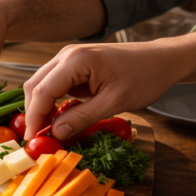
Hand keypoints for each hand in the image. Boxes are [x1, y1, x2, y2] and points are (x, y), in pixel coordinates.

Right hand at [23, 40, 195, 139]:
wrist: (162, 60)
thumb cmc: (144, 77)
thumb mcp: (114, 102)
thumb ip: (82, 117)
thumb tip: (56, 134)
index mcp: (76, 60)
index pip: (42, 91)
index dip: (34, 118)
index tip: (33, 140)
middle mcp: (67, 54)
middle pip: (35, 86)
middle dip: (34, 113)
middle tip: (39, 139)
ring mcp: (69, 57)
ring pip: (41, 84)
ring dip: (42, 108)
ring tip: (48, 131)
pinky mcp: (74, 64)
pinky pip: (54, 83)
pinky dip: (52, 101)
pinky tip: (60, 118)